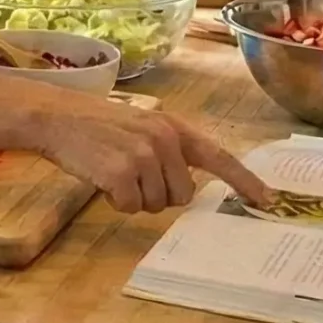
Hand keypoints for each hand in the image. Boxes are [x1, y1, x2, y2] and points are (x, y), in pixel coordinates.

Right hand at [34, 101, 272, 213]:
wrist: (55, 116)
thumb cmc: (95, 125)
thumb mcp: (140, 127)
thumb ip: (167, 150)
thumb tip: (184, 188)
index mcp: (173, 127)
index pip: (218, 156)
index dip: (244, 181)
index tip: (268, 200)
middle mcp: (164, 139)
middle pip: (182, 194)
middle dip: (158, 195)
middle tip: (131, 175)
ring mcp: (143, 155)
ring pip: (155, 204)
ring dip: (134, 198)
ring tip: (112, 171)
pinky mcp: (121, 172)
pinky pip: (130, 207)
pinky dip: (115, 201)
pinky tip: (100, 179)